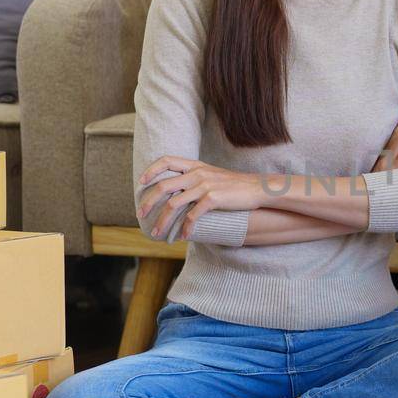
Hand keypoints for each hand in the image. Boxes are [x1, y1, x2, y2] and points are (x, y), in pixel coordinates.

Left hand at [137, 156, 262, 239]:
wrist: (258, 189)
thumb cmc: (235, 186)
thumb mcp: (213, 175)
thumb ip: (195, 179)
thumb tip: (178, 193)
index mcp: (195, 165)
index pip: (166, 161)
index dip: (150, 171)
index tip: (140, 184)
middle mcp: (197, 173)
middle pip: (163, 186)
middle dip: (148, 203)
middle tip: (141, 215)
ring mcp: (204, 185)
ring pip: (174, 205)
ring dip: (162, 221)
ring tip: (157, 233)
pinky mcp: (213, 199)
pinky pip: (192, 216)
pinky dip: (184, 228)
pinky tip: (182, 236)